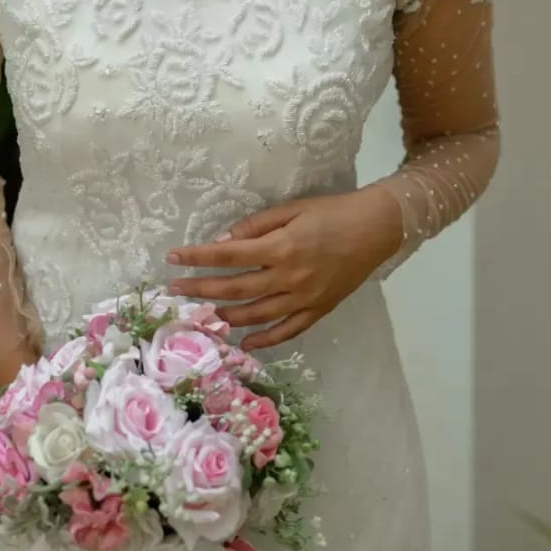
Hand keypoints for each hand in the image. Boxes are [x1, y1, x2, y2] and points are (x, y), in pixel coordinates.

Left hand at [164, 185, 404, 350]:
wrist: (377, 228)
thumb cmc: (332, 211)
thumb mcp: (292, 209)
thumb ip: (257, 226)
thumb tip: (223, 241)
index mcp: (281, 248)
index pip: (228, 255)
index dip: (197, 257)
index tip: (173, 258)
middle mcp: (289, 277)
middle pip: (236, 289)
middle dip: (201, 289)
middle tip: (175, 289)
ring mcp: (304, 298)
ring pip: (257, 315)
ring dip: (227, 315)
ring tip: (205, 313)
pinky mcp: (319, 310)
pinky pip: (288, 330)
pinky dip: (265, 340)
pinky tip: (245, 342)